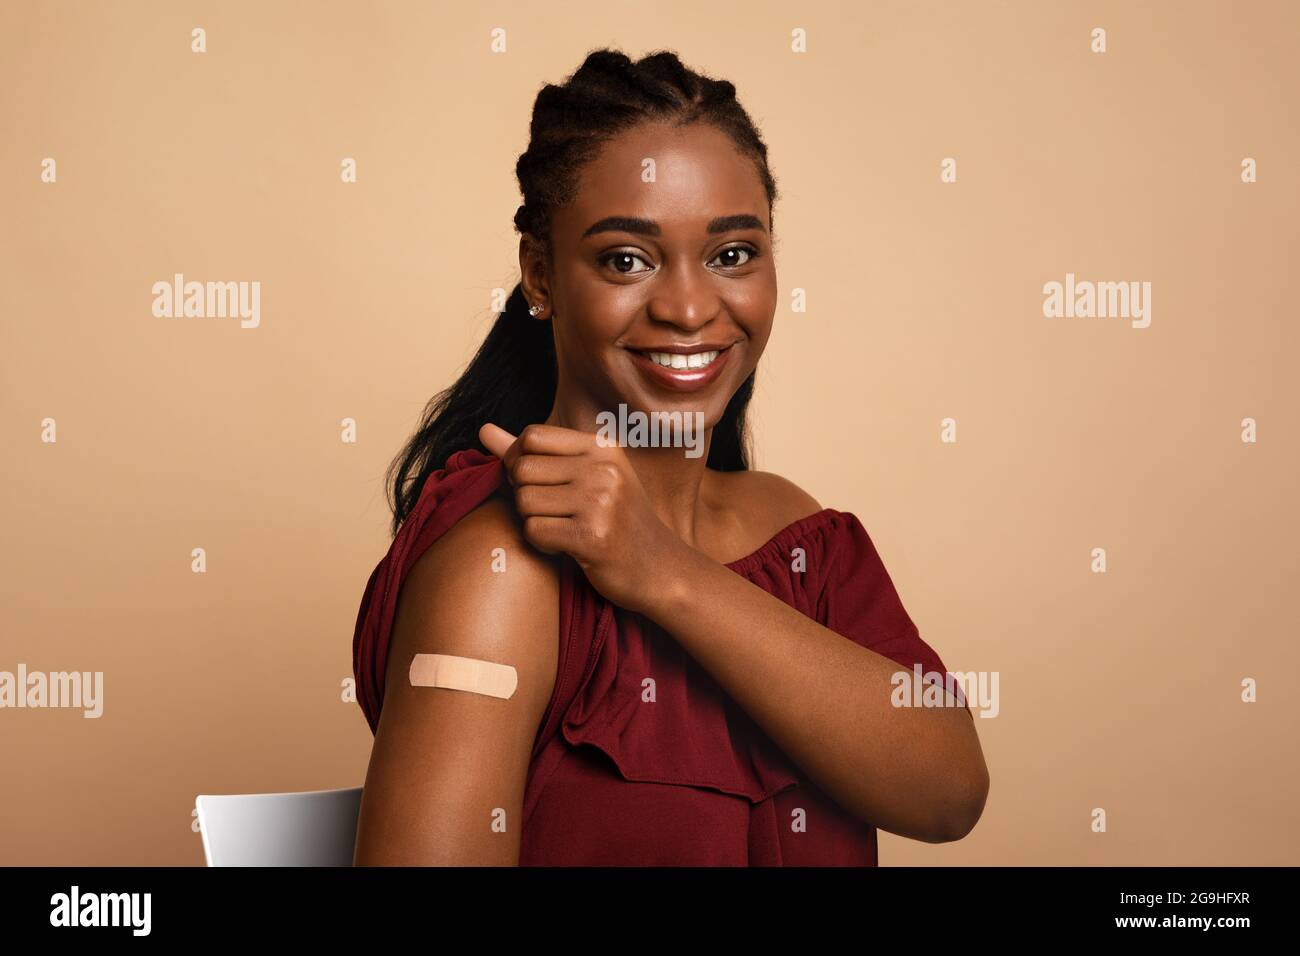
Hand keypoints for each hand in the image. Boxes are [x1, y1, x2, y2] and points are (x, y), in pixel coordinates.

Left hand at [478, 422, 692, 614]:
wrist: (659, 569)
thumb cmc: (617, 520)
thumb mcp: (585, 476)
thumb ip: (532, 453)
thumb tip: (483, 429)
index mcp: (602, 447)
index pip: (532, 436)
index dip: (519, 459)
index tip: (535, 482)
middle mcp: (603, 469)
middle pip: (522, 468)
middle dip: (524, 493)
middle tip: (549, 511)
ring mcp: (600, 502)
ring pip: (524, 501)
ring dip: (532, 520)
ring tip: (561, 528)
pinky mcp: (592, 537)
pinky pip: (534, 531)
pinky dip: (541, 543)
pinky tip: (565, 546)